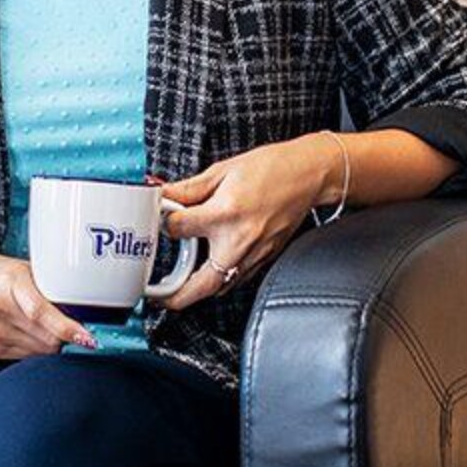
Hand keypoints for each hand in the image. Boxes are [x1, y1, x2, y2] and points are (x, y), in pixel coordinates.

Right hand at [0, 250, 95, 358]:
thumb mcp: (17, 268)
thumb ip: (44, 286)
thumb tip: (79, 307)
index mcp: (8, 284)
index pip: (42, 313)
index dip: (68, 329)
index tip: (88, 337)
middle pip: (46, 338)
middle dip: (67, 338)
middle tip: (81, 332)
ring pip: (39, 351)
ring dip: (54, 344)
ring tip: (55, 330)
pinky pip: (26, 356)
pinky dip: (37, 348)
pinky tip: (34, 335)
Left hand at [156, 134, 340, 310]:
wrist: (308, 175)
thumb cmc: (272, 169)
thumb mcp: (222, 171)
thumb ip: (189, 189)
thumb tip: (164, 197)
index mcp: (223, 214)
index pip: (177, 229)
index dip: (166, 222)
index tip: (166, 218)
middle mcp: (238, 241)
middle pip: (199, 285)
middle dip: (175, 298)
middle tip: (158, 298)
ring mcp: (254, 254)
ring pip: (220, 288)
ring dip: (198, 292)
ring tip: (180, 289)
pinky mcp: (265, 259)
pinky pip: (238, 280)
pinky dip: (221, 282)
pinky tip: (211, 273)